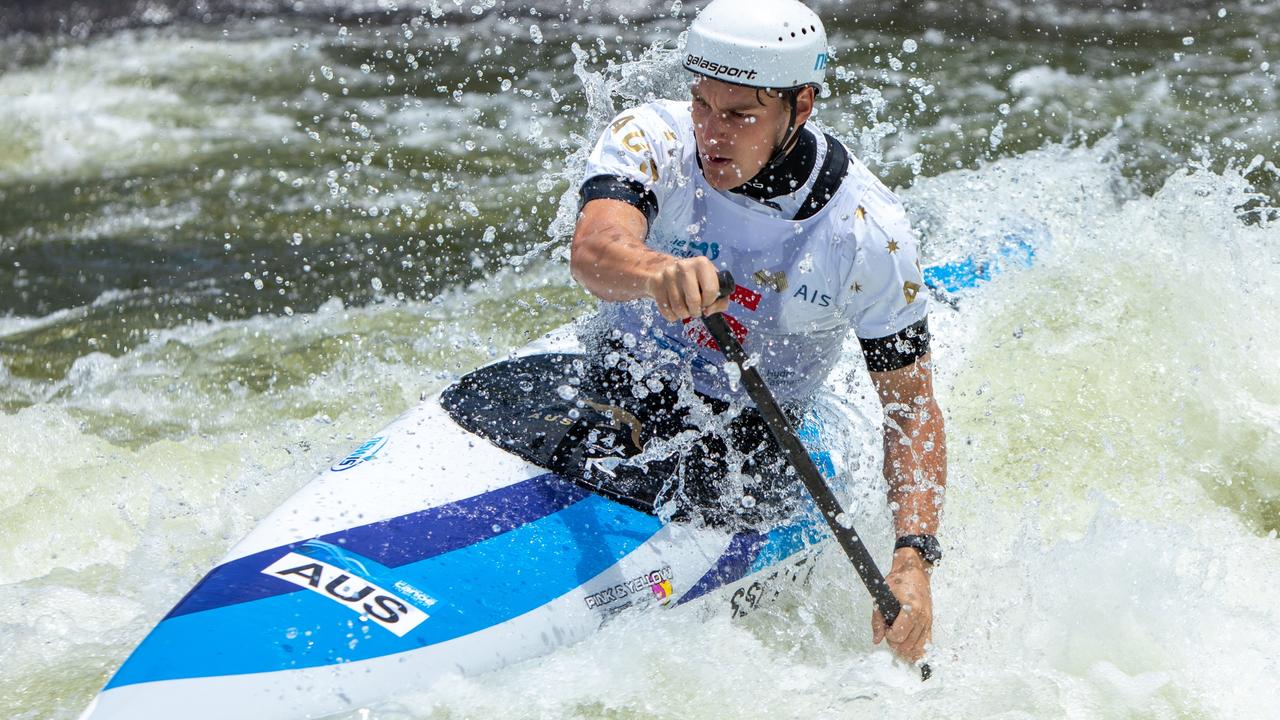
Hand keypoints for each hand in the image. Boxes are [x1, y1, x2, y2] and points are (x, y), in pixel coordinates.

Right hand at [645, 256, 729, 321]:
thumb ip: (720, 300)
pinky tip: (674, 307)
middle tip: (695, 309)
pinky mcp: (656, 283)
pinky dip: (672, 316)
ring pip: (679, 309)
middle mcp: (684, 266)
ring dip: (684, 314)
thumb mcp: (712, 283)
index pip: (711, 290)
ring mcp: (668, 274)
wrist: (664, 268)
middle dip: (696, 311)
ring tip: (685, 308)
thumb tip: (708, 311)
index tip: (706, 302)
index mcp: (702, 263)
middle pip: (694, 301)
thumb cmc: (694, 280)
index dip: (710, 302)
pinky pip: (667, 311)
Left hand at [871, 548, 932, 663]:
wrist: (914, 572)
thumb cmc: (899, 581)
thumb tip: (876, 639)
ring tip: (897, 635)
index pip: (898, 635)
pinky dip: (917, 648)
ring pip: (917, 647)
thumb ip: (877, 619)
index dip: (888, 635)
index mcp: (911, 608)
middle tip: (889, 632)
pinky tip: (909, 645)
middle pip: (907, 645)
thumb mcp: (882, 596)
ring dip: (905, 646)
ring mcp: (928, 621)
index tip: (886, 628)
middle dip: (895, 642)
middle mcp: (923, 617)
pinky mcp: (930, 623)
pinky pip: (926, 643)